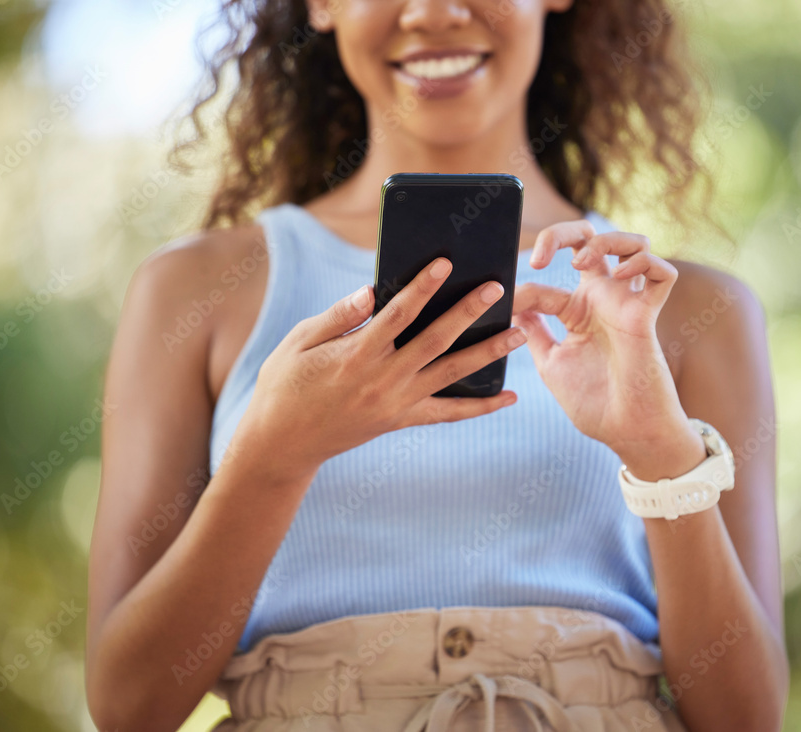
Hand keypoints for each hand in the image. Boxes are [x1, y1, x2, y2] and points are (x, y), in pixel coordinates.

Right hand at [239, 256, 528, 475]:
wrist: (281, 445)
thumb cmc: (284, 385)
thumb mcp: (298, 344)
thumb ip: (337, 317)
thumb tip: (371, 291)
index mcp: (355, 355)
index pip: (397, 315)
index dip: (422, 287)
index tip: (444, 263)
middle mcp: (382, 380)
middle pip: (435, 341)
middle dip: (468, 312)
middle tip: (498, 289)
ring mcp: (395, 404)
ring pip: (451, 375)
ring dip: (487, 354)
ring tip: (519, 334)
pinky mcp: (400, 421)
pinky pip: (448, 414)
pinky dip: (480, 407)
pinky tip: (508, 398)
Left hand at [513, 221, 703, 478]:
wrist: (626, 434)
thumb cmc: (593, 403)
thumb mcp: (551, 363)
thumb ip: (534, 333)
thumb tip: (512, 305)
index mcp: (578, 312)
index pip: (548, 280)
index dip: (524, 285)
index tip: (509, 303)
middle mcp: (603, 302)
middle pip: (592, 241)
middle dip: (564, 233)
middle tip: (540, 254)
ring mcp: (627, 305)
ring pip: (633, 244)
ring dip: (606, 240)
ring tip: (580, 262)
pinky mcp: (648, 316)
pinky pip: (663, 273)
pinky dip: (644, 263)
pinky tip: (620, 276)